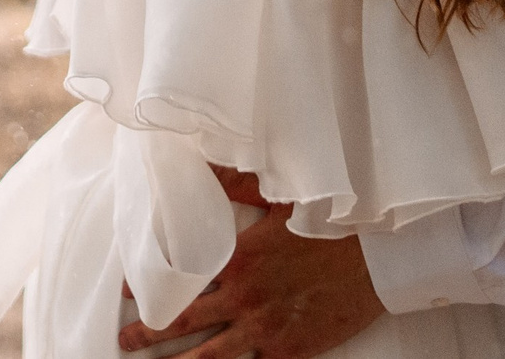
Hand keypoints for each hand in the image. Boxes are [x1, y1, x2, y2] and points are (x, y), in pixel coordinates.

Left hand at [117, 168, 386, 358]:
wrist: (379, 259)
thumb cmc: (333, 224)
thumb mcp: (282, 197)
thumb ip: (237, 184)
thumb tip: (202, 165)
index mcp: (238, 259)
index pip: (181, 277)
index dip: (150, 286)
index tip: (127, 290)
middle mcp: (244, 298)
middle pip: (186, 323)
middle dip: (150, 335)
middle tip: (125, 339)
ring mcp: (265, 329)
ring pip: (211, 357)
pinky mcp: (289, 350)